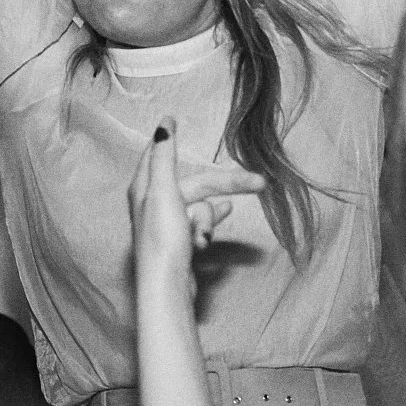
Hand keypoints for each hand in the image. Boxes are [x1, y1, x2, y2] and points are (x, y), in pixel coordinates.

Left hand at [129, 119, 265, 283]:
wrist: (167, 286)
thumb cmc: (162, 238)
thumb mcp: (164, 191)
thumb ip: (165, 157)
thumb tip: (164, 124)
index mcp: (145, 187)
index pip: (158, 154)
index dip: (169, 138)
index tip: (175, 118)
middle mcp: (154, 203)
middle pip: (196, 183)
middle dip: (225, 186)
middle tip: (260, 183)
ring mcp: (169, 224)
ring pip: (201, 207)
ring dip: (208, 219)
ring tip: (203, 236)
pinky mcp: (180, 242)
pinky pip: (201, 226)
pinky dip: (204, 232)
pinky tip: (203, 243)